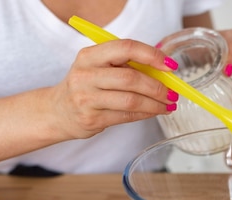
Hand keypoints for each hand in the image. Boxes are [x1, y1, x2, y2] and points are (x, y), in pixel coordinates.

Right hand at [49, 39, 178, 139]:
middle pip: (131, 78)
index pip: (125, 48)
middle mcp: (86, 75)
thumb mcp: (98, 68)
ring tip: (168, 105)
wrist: (57, 112)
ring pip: (131, 100)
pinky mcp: (91, 118)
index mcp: (90, 55)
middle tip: (173, 93)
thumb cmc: (87, 87)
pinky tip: (155, 112)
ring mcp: (87, 98)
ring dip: (155, 104)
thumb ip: (124, 65)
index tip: (170, 66)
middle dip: (157, 87)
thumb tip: (162, 70)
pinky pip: (126, 116)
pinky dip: (146, 114)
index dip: (151, 55)